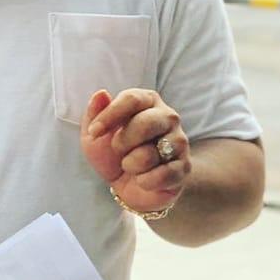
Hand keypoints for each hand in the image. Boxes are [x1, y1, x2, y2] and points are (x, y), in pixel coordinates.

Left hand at [81, 89, 189, 215]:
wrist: (130, 187)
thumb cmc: (113, 155)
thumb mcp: (94, 136)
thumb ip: (94, 113)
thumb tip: (101, 93)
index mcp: (147, 101)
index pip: (132, 99)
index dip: (110, 116)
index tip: (94, 132)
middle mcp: (168, 117)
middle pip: (145, 124)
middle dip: (122, 143)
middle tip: (117, 150)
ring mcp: (179, 142)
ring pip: (150, 154)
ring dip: (132, 165)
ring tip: (132, 165)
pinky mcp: (184, 167)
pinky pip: (162, 175)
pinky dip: (144, 182)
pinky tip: (143, 179)